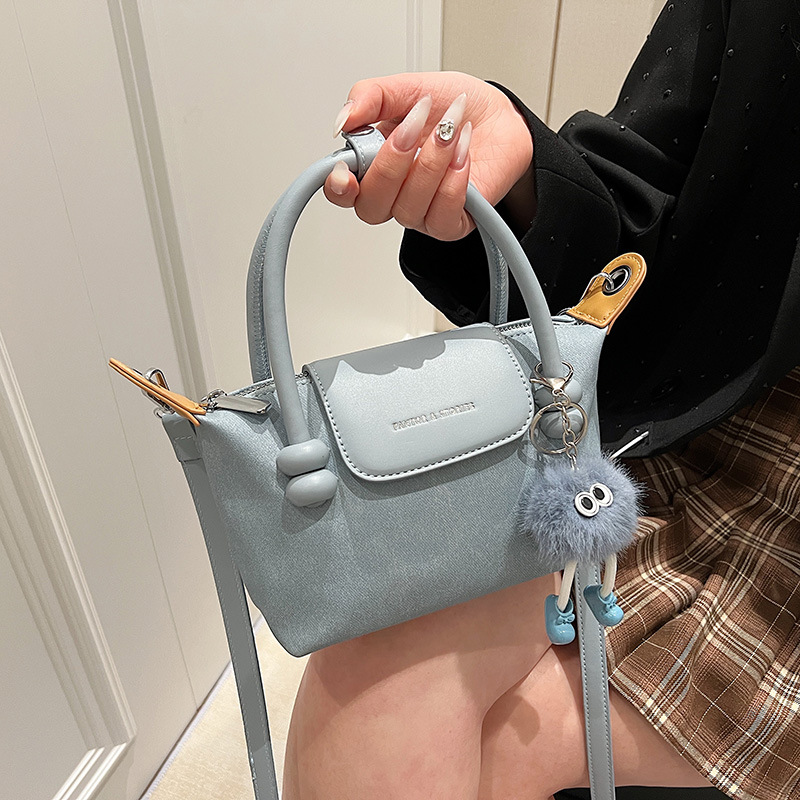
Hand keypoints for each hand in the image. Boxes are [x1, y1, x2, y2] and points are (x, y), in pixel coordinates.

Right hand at [323, 72, 533, 240]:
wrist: (499, 116)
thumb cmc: (453, 106)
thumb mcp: (408, 88)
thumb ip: (370, 97)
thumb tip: (343, 120)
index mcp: (372, 165)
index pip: (342, 192)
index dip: (339, 188)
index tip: (344, 172)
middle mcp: (393, 195)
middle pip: (371, 207)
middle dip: (392, 165)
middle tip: (413, 125)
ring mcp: (421, 212)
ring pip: (408, 209)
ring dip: (431, 164)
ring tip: (450, 129)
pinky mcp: (451, 223)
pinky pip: (442, 215)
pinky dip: (453, 180)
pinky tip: (462, 153)